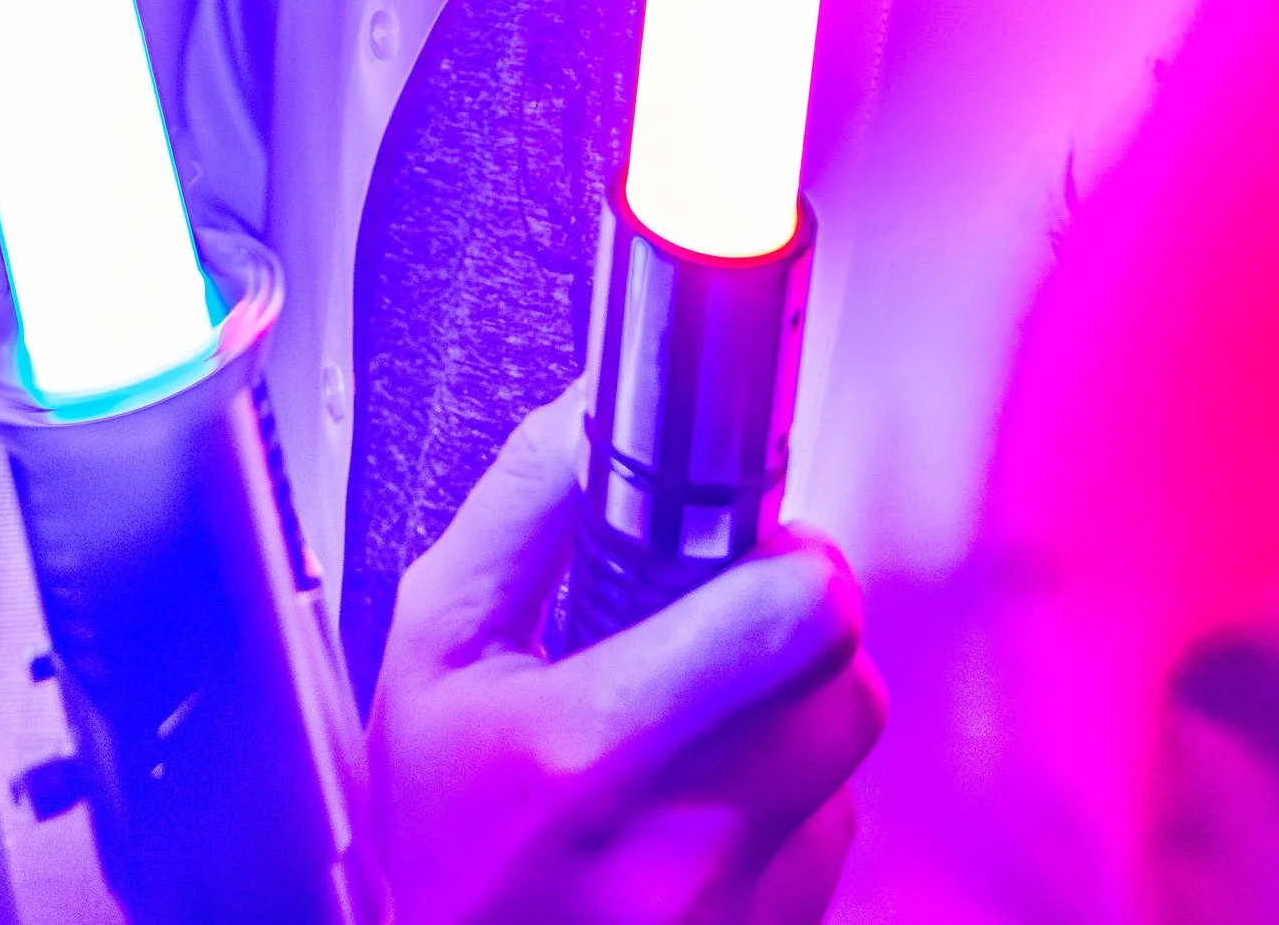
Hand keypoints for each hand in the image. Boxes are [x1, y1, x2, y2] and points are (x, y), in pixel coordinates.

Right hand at [367, 387, 884, 924]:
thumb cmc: (446, 832)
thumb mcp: (433, 653)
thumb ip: (520, 514)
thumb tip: (593, 404)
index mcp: (592, 748)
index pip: (795, 617)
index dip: (786, 557)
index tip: (743, 546)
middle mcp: (686, 844)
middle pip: (845, 680)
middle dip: (797, 628)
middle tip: (727, 623)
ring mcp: (741, 910)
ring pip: (845, 753)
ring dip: (795, 714)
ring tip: (699, 720)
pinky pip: (832, 833)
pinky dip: (789, 802)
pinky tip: (704, 804)